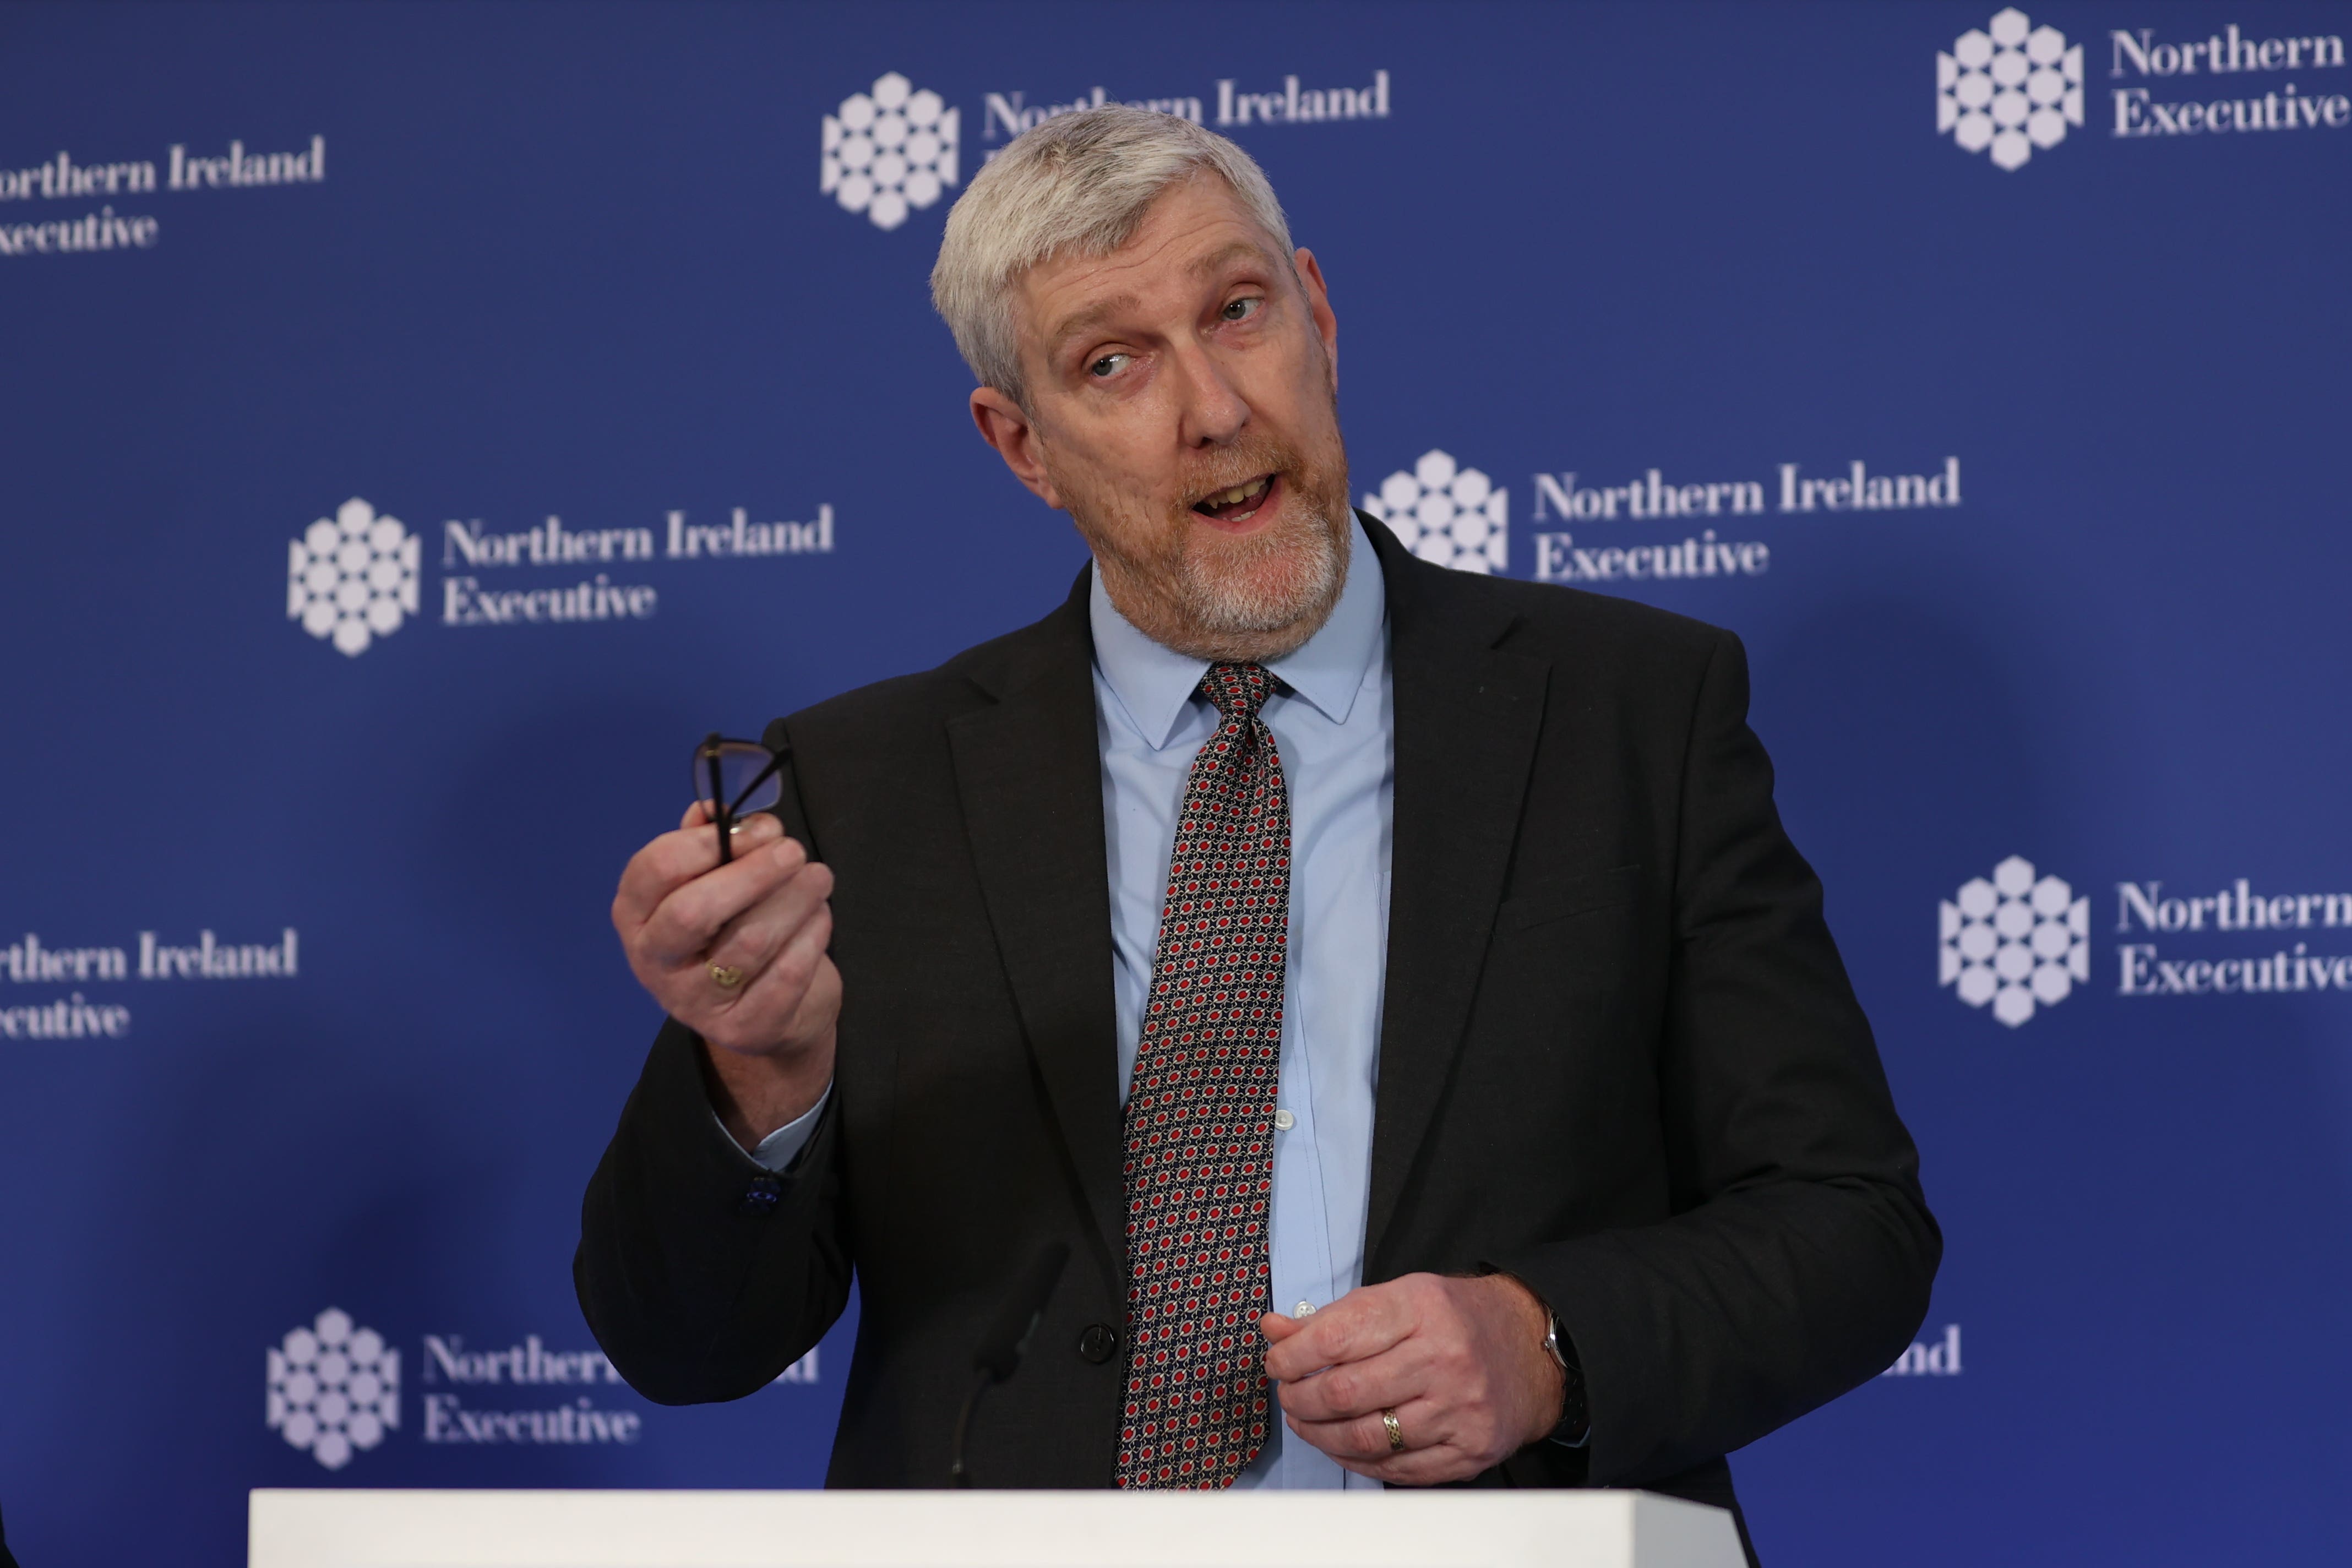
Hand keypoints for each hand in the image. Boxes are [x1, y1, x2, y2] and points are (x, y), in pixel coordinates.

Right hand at [611, 801, 839, 1147]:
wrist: (766, 1011)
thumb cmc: (735, 927)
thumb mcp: (715, 882)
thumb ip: (712, 842)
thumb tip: (715, 810)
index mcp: (636, 915)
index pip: (653, 870)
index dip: (705, 841)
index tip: (754, 829)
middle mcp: (654, 962)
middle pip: (693, 910)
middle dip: (752, 872)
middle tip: (794, 851)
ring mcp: (694, 1003)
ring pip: (749, 941)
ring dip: (794, 900)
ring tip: (819, 878)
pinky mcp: (743, 1029)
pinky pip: (786, 975)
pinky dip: (811, 937)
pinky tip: (819, 918)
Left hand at [1259, 1273, 1563, 1484]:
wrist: (1531, 1349)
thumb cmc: (1457, 1319)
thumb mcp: (1400, 1297)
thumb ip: (1335, 1317)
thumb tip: (1275, 1331)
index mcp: (1422, 1308)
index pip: (1336, 1337)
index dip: (1292, 1355)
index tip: (1277, 1361)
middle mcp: (1444, 1358)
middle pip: (1345, 1392)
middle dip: (1300, 1398)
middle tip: (1289, 1394)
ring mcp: (1459, 1409)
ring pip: (1365, 1438)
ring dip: (1320, 1434)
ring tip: (1307, 1420)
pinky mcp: (1468, 1449)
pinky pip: (1395, 1469)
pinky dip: (1357, 1461)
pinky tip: (1342, 1445)